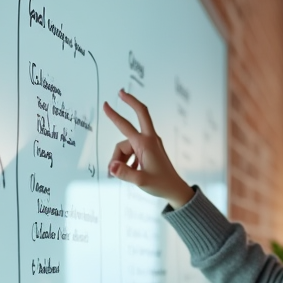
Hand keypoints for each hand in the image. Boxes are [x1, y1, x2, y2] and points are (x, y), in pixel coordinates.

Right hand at [102, 89, 194, 208]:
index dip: (115, 115)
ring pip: (127, 144)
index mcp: (145, 144)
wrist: (175, 189)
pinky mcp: (149, 150)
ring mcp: (150, 144)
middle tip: (120, 93)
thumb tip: (111, 167)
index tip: (106, 105)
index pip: (127, 125)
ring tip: (119, 174)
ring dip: (120, 157)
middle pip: (138, 116)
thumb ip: (125, 173)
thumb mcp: (141, 181)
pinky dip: (127, 159)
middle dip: (130, 103)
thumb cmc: (161, 184)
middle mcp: (148, 140)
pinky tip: (129, 171)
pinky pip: (133, 150)